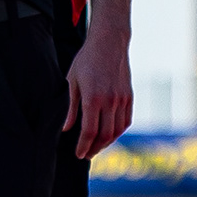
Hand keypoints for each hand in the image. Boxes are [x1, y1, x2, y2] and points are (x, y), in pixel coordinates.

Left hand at [65, 30, 134, 156]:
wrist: (109, 42)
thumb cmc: (87, 60)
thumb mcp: (72, 81)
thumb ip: (70, 107)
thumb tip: (66, 128)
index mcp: (93, 98)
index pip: (89, 132)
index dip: (83, 146)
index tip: (78, 154)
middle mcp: (110, 101)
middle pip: (104, 136)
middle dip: (94, 149)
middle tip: (86, 155)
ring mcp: (122, 100)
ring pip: (117, 131)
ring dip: (106, 143)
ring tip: (96, 147)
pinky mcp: (129, 97)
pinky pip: (126, 121)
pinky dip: (118, 132)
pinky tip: (109, 135)